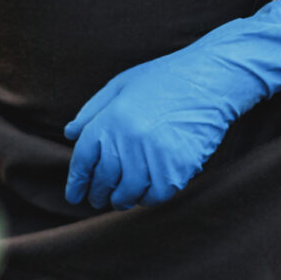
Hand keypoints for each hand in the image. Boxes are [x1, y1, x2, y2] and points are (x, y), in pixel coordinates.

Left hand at [65, 1, 280, 209]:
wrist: (210, 78)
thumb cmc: (165, 78)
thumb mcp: (121, 85)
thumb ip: (92, 111)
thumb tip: (70, 134)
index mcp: (111, 120)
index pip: (83, 161)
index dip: (76, 183)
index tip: (75, 195)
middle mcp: (129, 140)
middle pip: (104, 181)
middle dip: (98, 195)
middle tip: (98, 200)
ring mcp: (154, 156)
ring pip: (129, 194)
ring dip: (122, 201)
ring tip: (121, 200)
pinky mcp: (178, 167)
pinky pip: (157, 195)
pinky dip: (149, 198)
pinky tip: (146, 194)